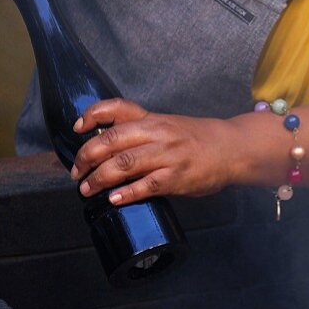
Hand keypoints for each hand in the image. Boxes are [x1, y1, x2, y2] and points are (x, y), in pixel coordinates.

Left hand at [71, 99, 234, 202]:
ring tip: (87, 189)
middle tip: (76, 172)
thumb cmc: (197, 139)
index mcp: (153, 119)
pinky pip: (145, 185)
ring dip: (99, 179)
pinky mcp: (176, 177)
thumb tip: (107, 147)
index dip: (92, 115)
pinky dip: (126, 193)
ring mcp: (167, 155)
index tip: (77, 128)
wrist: (232, 149)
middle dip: (87, 157)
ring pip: (123, 164)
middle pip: (111, 140)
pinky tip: (114, 199)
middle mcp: (157, 133)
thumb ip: (141, 131)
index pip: (116, 108)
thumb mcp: (168, 125)